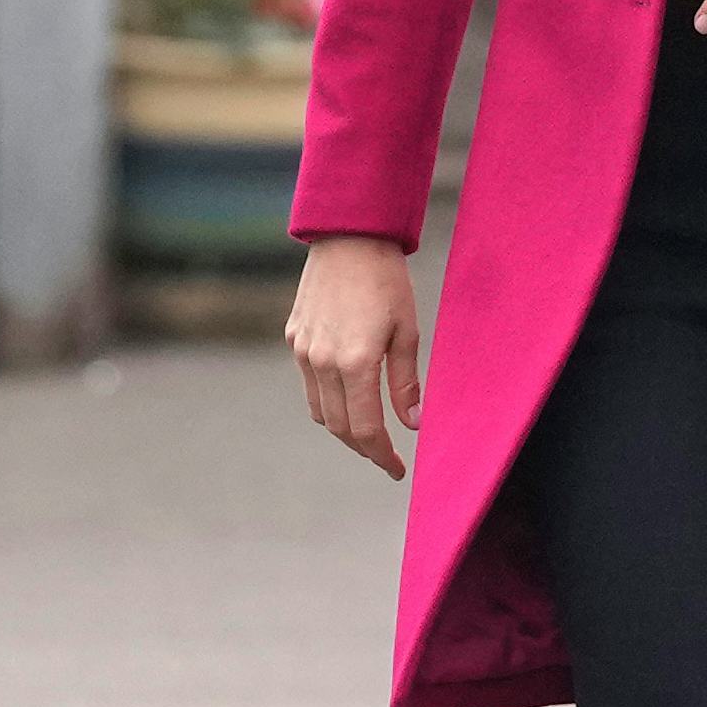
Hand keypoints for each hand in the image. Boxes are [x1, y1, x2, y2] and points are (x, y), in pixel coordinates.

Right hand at [286, 236, 419, 479]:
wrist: (348, 237)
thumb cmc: (386, 282)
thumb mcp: (407, 332)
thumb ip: (406, 382)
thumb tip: (411, 424)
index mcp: (355, 363)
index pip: (366, 429)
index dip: (382, 455)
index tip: (398, 469)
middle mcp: (322, 362)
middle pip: (340, 427)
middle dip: (364, 448)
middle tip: (386, 456)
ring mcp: (303, 350)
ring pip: (320, 410)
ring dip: (343, 428)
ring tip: (368, 432)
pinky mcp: (294, 337)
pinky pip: (309, 383)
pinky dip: (327, 400)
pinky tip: (348, 395)